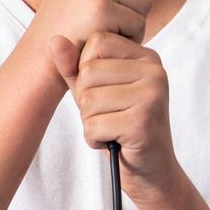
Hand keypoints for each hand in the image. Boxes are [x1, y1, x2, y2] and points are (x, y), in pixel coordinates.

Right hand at [28, 0, 171, 53]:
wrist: (42, 56)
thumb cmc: (67, 21)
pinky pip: (139, 22)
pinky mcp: (100, 9)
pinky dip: (127, 36)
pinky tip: (102, 37)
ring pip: (146, 0)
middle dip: (133, 0)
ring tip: (101, 25)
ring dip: (131, 20)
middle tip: (101, 13)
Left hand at [47, 31, 182, 207]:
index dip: (86, 71)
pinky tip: (114, 142)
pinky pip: (93, 125)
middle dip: (86, 101)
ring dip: (91, 122)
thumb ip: (75, 66)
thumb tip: (55, 39)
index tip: (105, 92)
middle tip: (108, 115)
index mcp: (146, 56)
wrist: (151, 171)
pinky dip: (95, 139)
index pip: (96, 42)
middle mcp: (154, 71)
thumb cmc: (120, 126)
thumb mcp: (95, 91)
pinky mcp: (143, 122)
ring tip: (112, 128)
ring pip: (88, 100)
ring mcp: (152, 96)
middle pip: (89, 72)